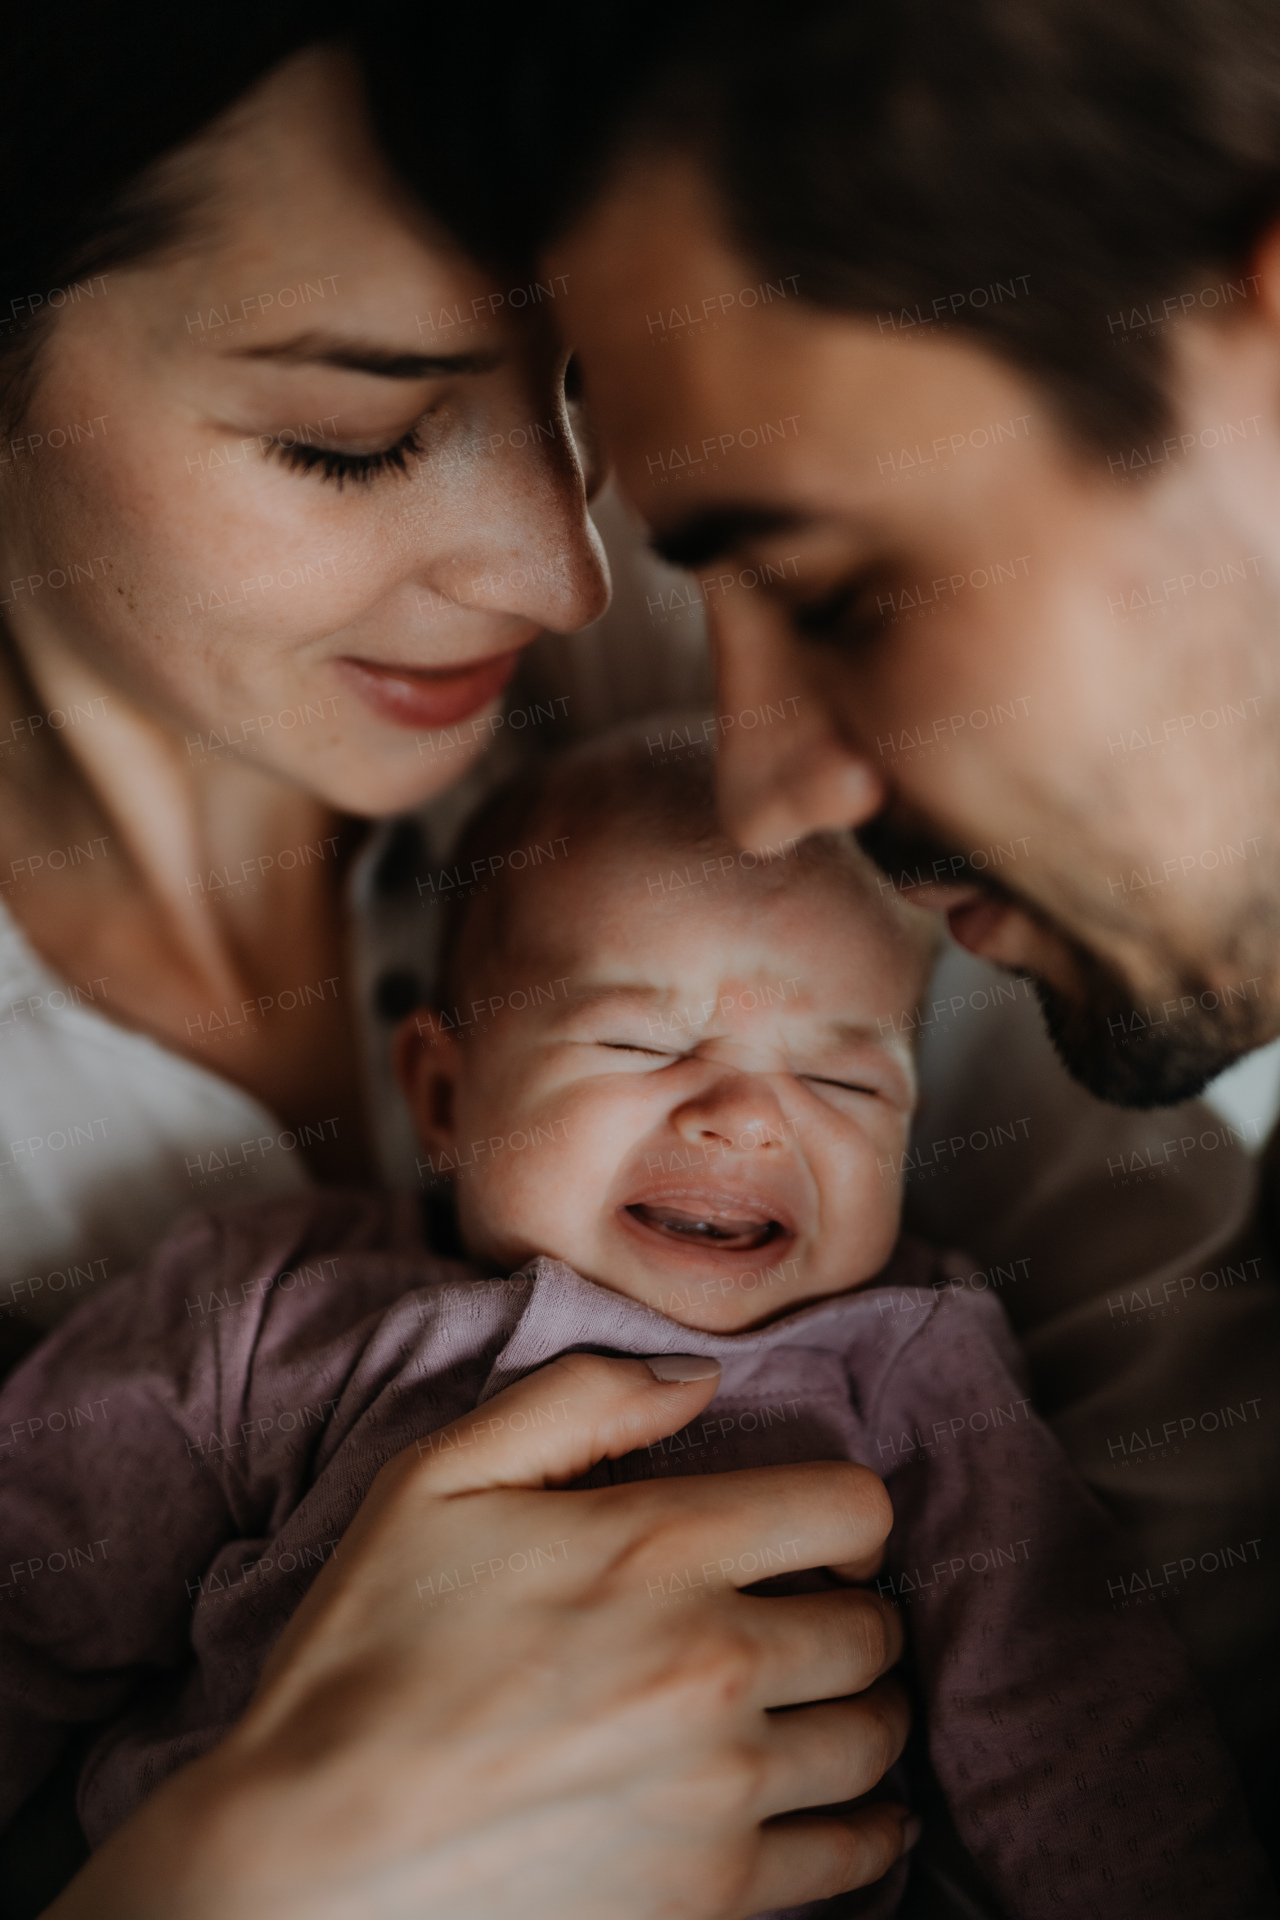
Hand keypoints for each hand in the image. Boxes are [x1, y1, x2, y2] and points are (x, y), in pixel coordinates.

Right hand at [46, 1354, 910, 1919]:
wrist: (311, 1854)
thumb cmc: (367, 1653)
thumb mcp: (437, 1478)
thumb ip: (578, 1400)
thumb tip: (698, 1378)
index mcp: (661, 1548)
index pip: (853, 1508)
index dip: (845, 1512)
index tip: (814, 1534)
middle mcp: (716, 1664)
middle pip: (874, 1627)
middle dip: (851, 1610)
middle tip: (808, 1617)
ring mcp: (723, 1788)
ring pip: (876, 1736)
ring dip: (861, 1709)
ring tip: (818, 1703)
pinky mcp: (714, 1893)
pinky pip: (856, 1854)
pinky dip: (867, 1823)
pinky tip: (843, 1804)